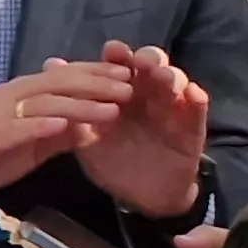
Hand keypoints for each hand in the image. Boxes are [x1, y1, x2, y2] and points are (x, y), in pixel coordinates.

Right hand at [0, 60, 130, 215]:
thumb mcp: (28, 147)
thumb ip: (58, 137)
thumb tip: (92, 129)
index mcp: (21, 97)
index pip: (64, 80)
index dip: (96, 76)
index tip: (130, 75)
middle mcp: (10, 98)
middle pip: (58, 83)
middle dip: (96, 82)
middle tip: (131, 84)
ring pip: (43, 103)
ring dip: (79, 104)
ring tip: (112, 108)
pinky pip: (16, 129)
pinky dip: (40, 125)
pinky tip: (64, 127)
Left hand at [76, 41, 209, 218]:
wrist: (142, 197)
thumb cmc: (114, 161)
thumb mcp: (88, 135)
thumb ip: (73, 103)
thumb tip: (50, 64)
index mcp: (123, 92)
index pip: (122, 65)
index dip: (119, 55)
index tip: (112, 50)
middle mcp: (150, 95)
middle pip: (154, 66)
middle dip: (150, 58)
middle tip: (142, 62)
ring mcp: (173, 110)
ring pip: (178, 83)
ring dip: (173, 76)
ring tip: (166, 78)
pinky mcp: (192, 130)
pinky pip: (197, 112)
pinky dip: (197, 100)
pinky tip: (194, 95)